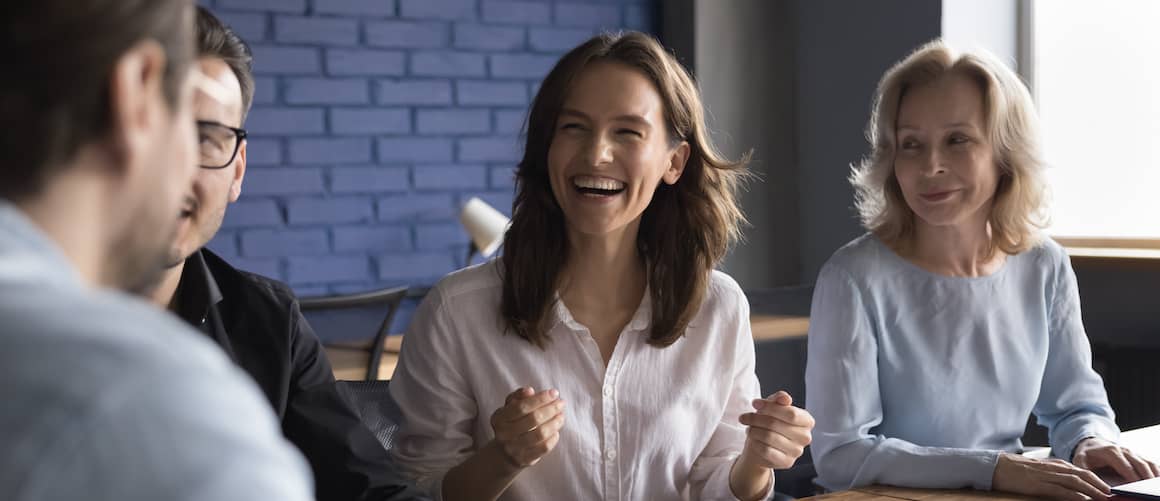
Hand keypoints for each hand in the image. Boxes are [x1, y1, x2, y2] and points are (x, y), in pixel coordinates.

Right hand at [488, 387, 565, 469]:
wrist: (504, 453)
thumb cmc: (511, 424)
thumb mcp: (509, 408)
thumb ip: (518, 396)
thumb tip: (530, 391)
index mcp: (499, 418)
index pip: (521, 406)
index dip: (540, 399)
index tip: (554, 393)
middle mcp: (504, 434)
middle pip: (533, 419)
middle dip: (551, 409)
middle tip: (561, 403)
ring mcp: (514, 448)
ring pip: (540, 433)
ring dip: (555, 423)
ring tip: (561, 416)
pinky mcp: (525, 459)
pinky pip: (544, 447)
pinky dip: (553, 438)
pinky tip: (556, 431)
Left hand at [738, 391, 814, 469]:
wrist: (762, 445)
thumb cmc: (770, 422)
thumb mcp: (773, 406)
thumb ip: (779, 399)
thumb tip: (785, 398)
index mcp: (807, 420)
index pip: (791, 413)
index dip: (770, 407)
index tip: (754, 404)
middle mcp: (805, 437)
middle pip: (776, 424)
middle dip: (756, 418)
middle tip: (744, 417)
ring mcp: (797, 451)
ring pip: (769, 437)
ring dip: (753, 430)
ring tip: (749, 428)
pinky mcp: (787, 462)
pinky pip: (766, 450)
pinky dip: (755, 443)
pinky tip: (753, 439)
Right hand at [993, 452, 1109, 499]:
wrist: (995, 466)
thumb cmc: (1014, 470)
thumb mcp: (1037, 469)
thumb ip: (1052, 473)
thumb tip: (1067, 482)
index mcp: (1053, 463)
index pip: (1080, 470)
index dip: (1095, 478)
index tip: (1106, 487)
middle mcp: (1053, 467)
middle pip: (1082, 474)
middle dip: (1099, 483)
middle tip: (1111, 493)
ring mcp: (1047, 475)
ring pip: (1076, 481)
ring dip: (1092, 489)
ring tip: (1103, 497)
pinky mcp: (1039, 485)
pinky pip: (1061, 490)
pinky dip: (1075, 495)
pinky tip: (1084, 500)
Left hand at [1073, 437, 1159, 483]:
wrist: (1091, 444)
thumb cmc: (1086, 455)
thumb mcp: (1080, 462)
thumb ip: (1085, 472)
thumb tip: (1091, 486)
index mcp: (1110, 451)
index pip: (1125, 465)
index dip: (1132, 476)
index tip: (1137, 488)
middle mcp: (1124, 451)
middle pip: (1140, 465)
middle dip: (1146, 478)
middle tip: (1149, 491)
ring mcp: (1133, 454)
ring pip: (1148, 464)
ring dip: (1153, 475)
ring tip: (1156, 488)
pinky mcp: (1138, 458)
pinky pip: (1150, 464)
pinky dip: (1156, 472)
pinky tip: (1157, 483)